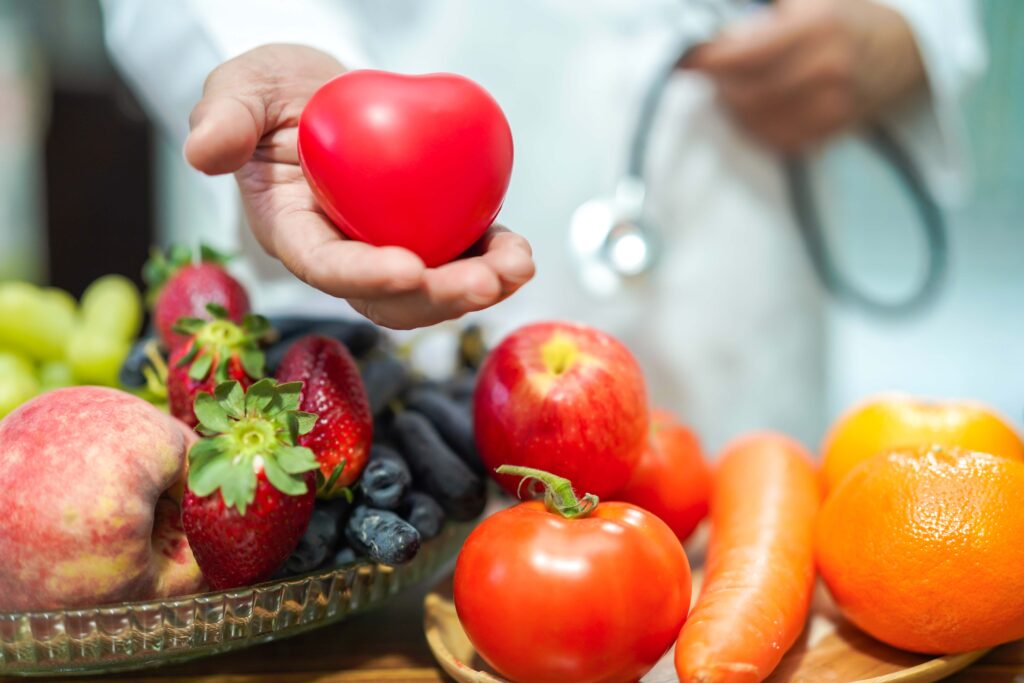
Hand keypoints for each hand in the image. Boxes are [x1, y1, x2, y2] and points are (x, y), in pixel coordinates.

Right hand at [184, 44, 533, 328]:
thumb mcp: (244, 88)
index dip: (364, 275)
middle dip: (436, 299)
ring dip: (477, 288)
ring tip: (515, 268)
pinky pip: (458, 258)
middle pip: (386, 297)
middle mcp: (342, 254)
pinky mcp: (424, 233)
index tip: (408, 269)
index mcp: (293, 232)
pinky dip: (491, 260)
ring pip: (429, 290)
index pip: (324, 266)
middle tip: (481, 284)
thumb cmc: (277, 93)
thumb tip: (203, 152)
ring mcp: (385, 249)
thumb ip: (223, 115)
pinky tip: (518, 252)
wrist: (324, 94)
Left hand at [686, 0, 926, 151]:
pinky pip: (777, 138)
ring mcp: (833, 103)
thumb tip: (711, 22)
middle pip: (745, 90)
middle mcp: (826, 68)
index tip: (685, 57)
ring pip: (756, 118)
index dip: (708, 59)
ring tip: (733, 85)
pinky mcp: (832, 129)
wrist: (905, 47)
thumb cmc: (846, 15)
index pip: (744, 53)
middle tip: (707, 70)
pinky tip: (754, 107)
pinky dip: (755, 125)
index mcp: (817, 26)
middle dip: (718, 82)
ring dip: (733, 105)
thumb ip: (763, 8)